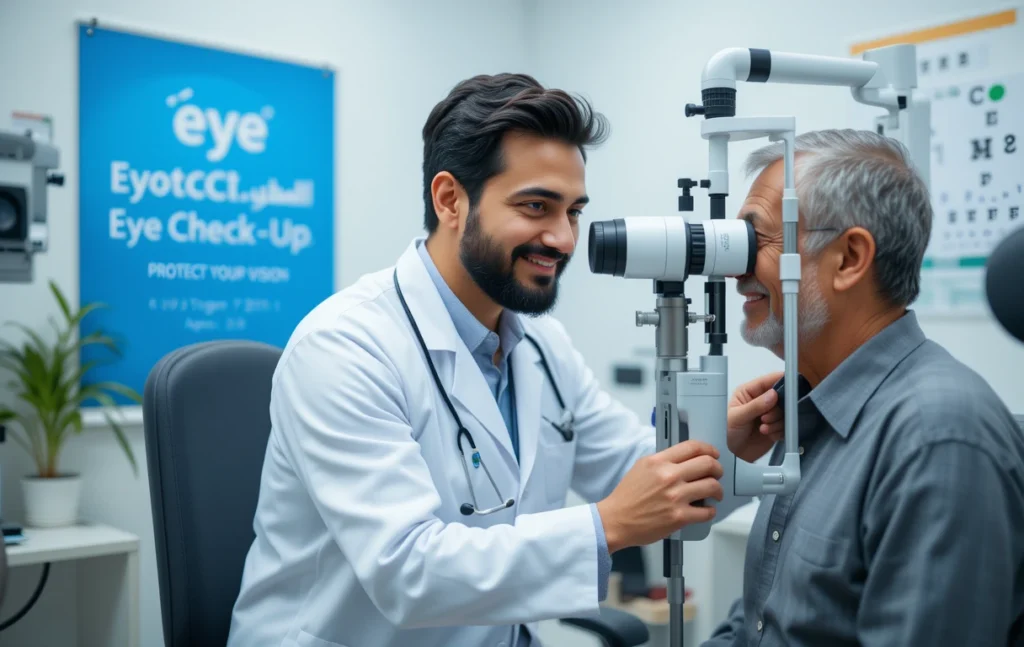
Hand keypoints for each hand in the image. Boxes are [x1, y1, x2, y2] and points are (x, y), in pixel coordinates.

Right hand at [597, 440, 723, 553]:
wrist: (616, 520)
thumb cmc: (627, 496)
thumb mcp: (641, 467)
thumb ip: (663, 461)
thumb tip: (686, 461)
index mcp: (659, 461)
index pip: (693, 447)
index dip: (709, 450)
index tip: (714, 455)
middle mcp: (669, 476)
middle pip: (708, 464)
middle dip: (718, 469)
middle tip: (717, 475)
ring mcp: (675, 497)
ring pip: (712, 486)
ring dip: (718, 490)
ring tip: (715, 494)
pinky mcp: (679, 517)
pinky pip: (707, 511)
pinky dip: (710, 511)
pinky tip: (706, 510)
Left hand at [728, 371, 784, 462]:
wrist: (729, 454)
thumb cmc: (725, 432)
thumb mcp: (737, 417)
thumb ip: (755, 406)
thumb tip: (773, 394)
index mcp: (749, 392)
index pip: (768, 380)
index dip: (781, 381)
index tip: (790, 387)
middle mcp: (760, 402)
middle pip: (781, 397)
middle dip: (776, 409)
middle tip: (765, 418)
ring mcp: (768, 415)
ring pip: (785, 412)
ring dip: (777, 422)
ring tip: (763, 429)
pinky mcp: (774, 428)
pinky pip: (786, 426)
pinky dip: (780, 431)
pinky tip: (768, 434)